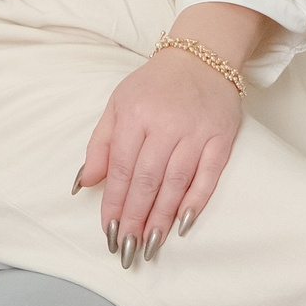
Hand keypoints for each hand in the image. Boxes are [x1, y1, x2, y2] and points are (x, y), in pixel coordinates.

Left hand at [79, 46, 241, 260]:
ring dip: (162, 217)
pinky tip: (183, 223)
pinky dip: (197, 200)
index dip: (114, 203)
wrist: (201, 57)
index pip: (122, 168)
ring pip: (176, 182)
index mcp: (135, 115)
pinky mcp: (222, 137)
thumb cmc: (154, 86)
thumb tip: (84, 183)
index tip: (109, 231)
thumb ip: (100, 145)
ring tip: (150, 244)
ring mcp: (196, 131)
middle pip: (147, 180)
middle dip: (135, 218)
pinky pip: (209, 174)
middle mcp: (166, 124)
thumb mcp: (117, 105)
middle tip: (127, 248)